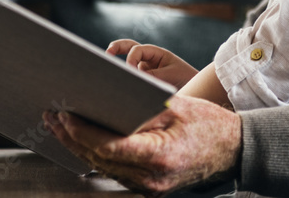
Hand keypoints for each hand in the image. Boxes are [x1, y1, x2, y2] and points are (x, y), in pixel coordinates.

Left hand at [43, 94, 240, 196]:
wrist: (237, 152)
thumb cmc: (212, 126)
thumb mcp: (178, 108)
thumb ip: (143, 108)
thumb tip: (106, 100)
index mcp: (159, 157)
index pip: (108, 146)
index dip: (82, 131)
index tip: (64, 114)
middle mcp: (151, 179)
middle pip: (99, 159)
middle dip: (72, 137)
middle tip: (51, 116)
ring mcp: (150, 188)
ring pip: (103, 168)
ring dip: (79, 147)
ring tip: (59, 126)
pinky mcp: (150, 188)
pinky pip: (116, 172)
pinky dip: (97, 155)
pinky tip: (84, 141)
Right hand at [107, 39, 198, 89]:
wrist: (195, 90)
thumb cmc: (185, 79)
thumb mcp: (170, 75)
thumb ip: (152, 75)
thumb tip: (134, 77)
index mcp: (156, 53)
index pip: (137, 50)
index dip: (130, 58)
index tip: (130, 72)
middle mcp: (149, 59)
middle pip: (129, 47)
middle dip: (116, 48)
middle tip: (105, 54)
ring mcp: (145, 70)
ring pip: (129, 66)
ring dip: (120, 69)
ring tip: (107, 75)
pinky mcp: (143, 82)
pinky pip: (132, 80)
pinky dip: (125, 83)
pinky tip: (118, 92)